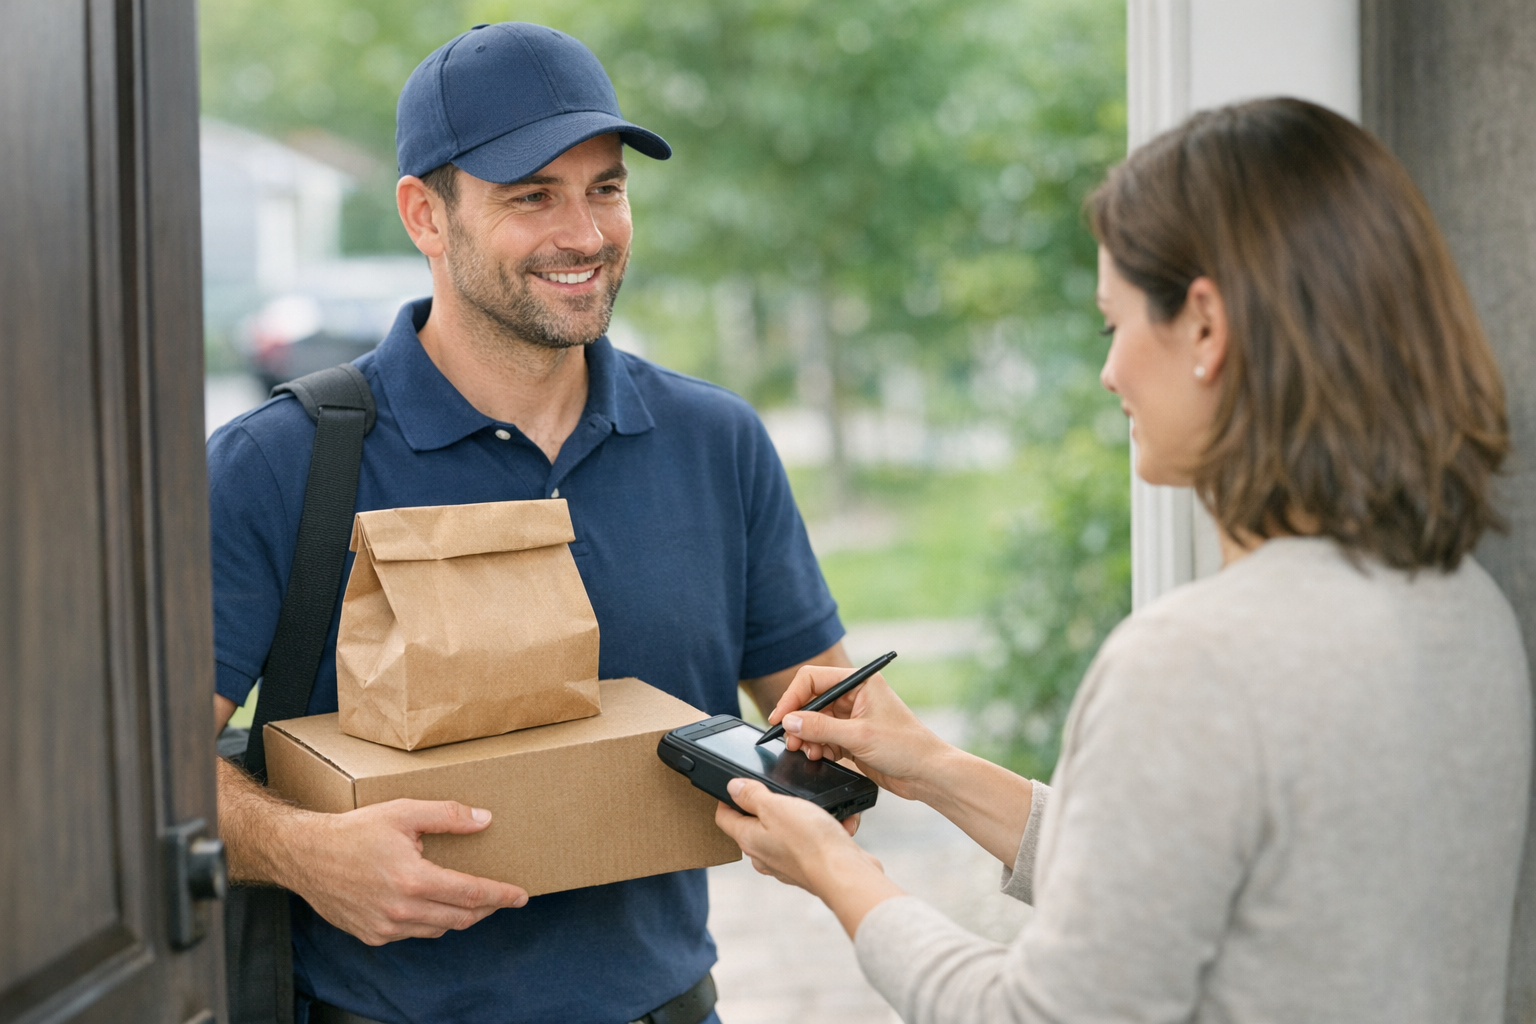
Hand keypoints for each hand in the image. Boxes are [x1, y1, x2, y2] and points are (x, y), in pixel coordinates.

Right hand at [280, 799, 528, 945]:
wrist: (306, 856)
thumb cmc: (355, 831)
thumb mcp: (404, 813)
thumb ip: (447, 815)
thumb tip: (484, 820)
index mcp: (414, 880)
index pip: (471, 894)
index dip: (500, 895)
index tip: (521, 896)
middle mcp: (402, 910)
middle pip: (460, 917)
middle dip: (486, 908)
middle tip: (501, 897)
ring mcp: (386, 928)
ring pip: (438, 929)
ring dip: (459, 916)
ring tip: (470, 900)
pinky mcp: (373, 936)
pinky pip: (413, 933)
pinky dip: (429, 921)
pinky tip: (431, 905)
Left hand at [714, 779, 903, 937]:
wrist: (845, 874)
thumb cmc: (811, 843)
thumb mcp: (776, 807)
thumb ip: (752, 796)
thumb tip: (733, 787)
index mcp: (749, 839)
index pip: (724, 817)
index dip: (727, 798)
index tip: (737, 785)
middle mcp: (763, 855)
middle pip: (754, 824)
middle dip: (768, 805)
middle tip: (783, 792)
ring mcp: (785, 863)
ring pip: (786, 831)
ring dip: (801, 816)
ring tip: (817, 808)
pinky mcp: (807, 867)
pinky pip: (810, 842)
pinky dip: (821, 830)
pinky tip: (834, 824)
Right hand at [768, 664, 952, 800]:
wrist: (927, 774)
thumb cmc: (906, 747)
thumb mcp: (859, 736)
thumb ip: (821, 728)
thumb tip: (789, 721)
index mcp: (860, 682)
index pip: (813, 679)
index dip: (792, 697)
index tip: (780, 719)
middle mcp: (855, 695)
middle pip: (811, 702)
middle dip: (799, 723)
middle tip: (791, 742)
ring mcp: (853, 717)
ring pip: (815, 722)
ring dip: (808, 738)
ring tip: (810, 753)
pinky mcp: (852, 737)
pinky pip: (824, 737)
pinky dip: (818, 747)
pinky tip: (823, 757)